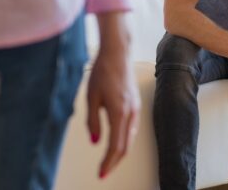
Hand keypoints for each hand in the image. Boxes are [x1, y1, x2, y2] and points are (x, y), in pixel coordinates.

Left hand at [86, 13, 140, 178]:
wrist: (117, 53)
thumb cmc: (103, 71)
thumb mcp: (91, 97)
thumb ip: (93, 121)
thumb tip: (96, 141)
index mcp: (119, 112)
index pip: (115, 146)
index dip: (108, 162)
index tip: (101, 173)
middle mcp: (131, 112)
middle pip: (126, 145)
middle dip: (114, 161)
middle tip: (104, 170)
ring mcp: (135, 107)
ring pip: (130, 137)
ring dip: (120, 150)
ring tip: (109, 159)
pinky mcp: (135, 103)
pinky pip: (132, 127)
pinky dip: (125, 138)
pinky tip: (118, 139)